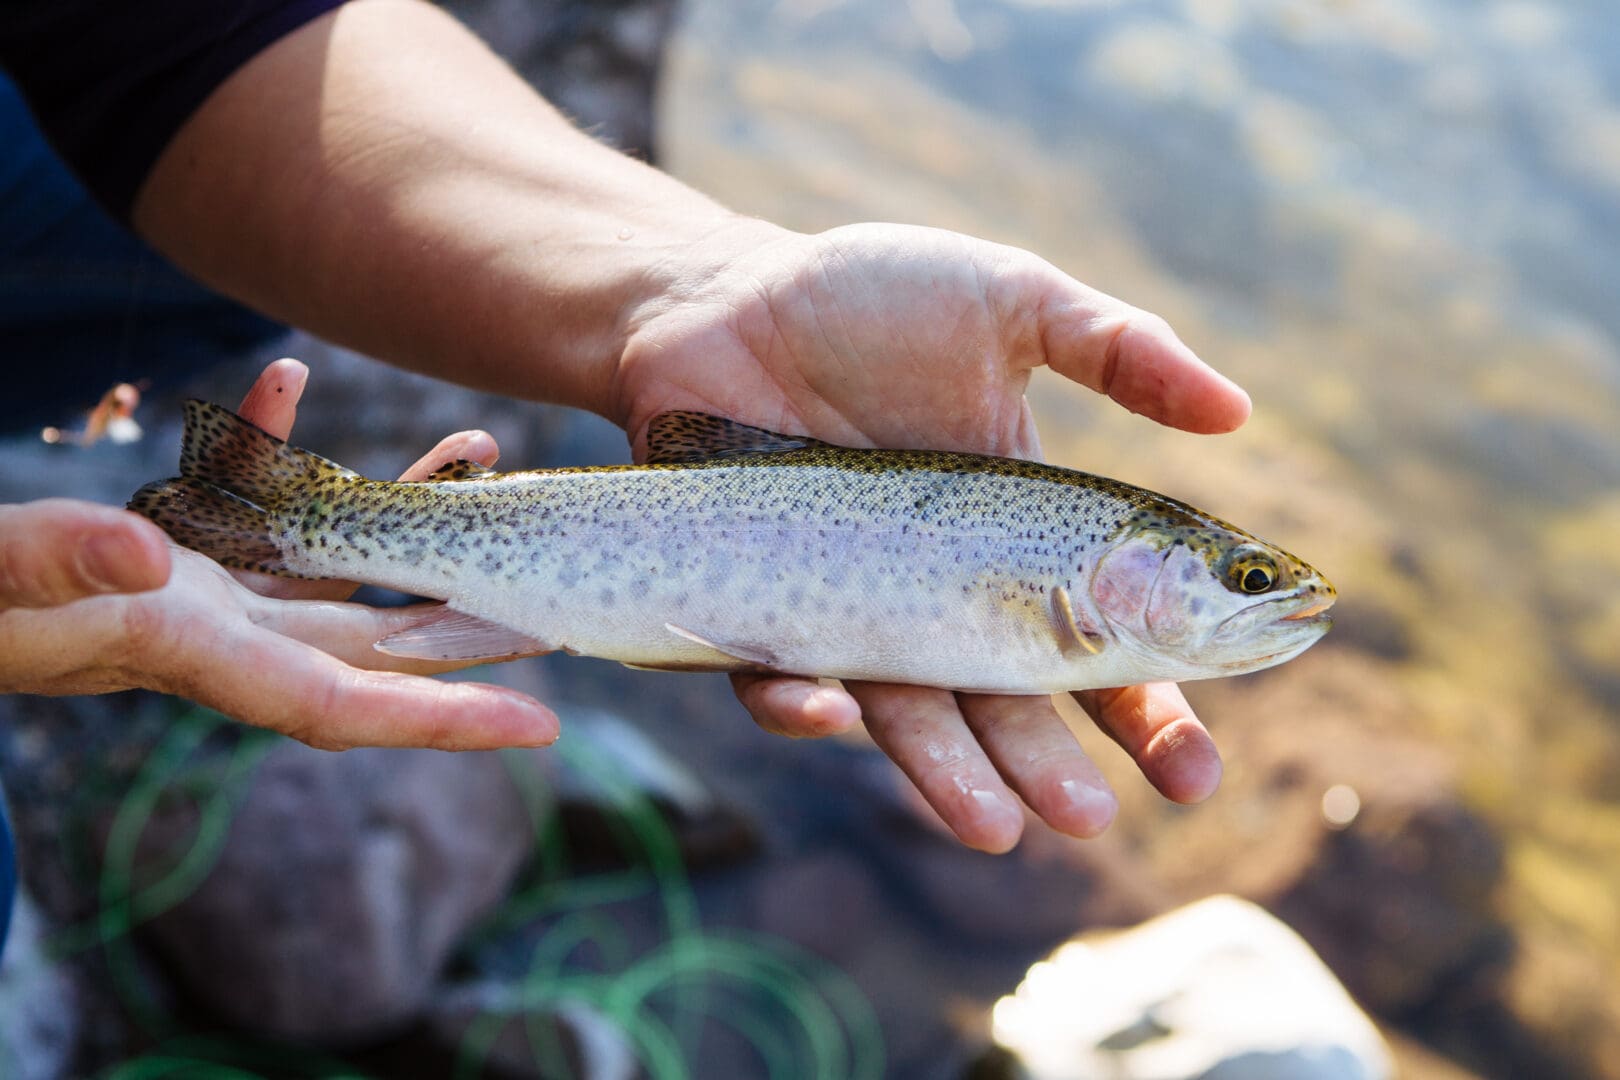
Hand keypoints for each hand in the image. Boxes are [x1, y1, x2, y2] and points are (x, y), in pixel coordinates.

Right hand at [0, 360, 555, 751]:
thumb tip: (147, 549)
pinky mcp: (178, 557)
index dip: (444, 717)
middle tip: (561, 598)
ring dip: (404, 514)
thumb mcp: (1, 581)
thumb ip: (66, 565)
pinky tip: (286, 382)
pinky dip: (277, 448)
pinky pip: (255, 504)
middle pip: (378, 646)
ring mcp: (205, 599)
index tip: (541, 726)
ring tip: (475, 452)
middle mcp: (220, 638)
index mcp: (195, 657)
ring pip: (336, 565)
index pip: (345, 705)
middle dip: (470, 625)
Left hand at [616, 221, 1251, 850]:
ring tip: (993, 827)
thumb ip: (1119, 349)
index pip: (1106, 641)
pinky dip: (801, 701)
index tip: (1194, 773)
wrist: (723, 299)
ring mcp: (855, 606)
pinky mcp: (764, 607)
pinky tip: (828, 712)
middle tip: (1088, 818)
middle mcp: (946, 592)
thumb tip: (1240, 415)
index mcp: (1023, 535)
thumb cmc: (869, 299)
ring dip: (949, 774)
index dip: (1153, 710)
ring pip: (910, 713)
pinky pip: (781, 674)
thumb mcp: (1010, 301)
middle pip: (1011, 703)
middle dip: (1052, 766)